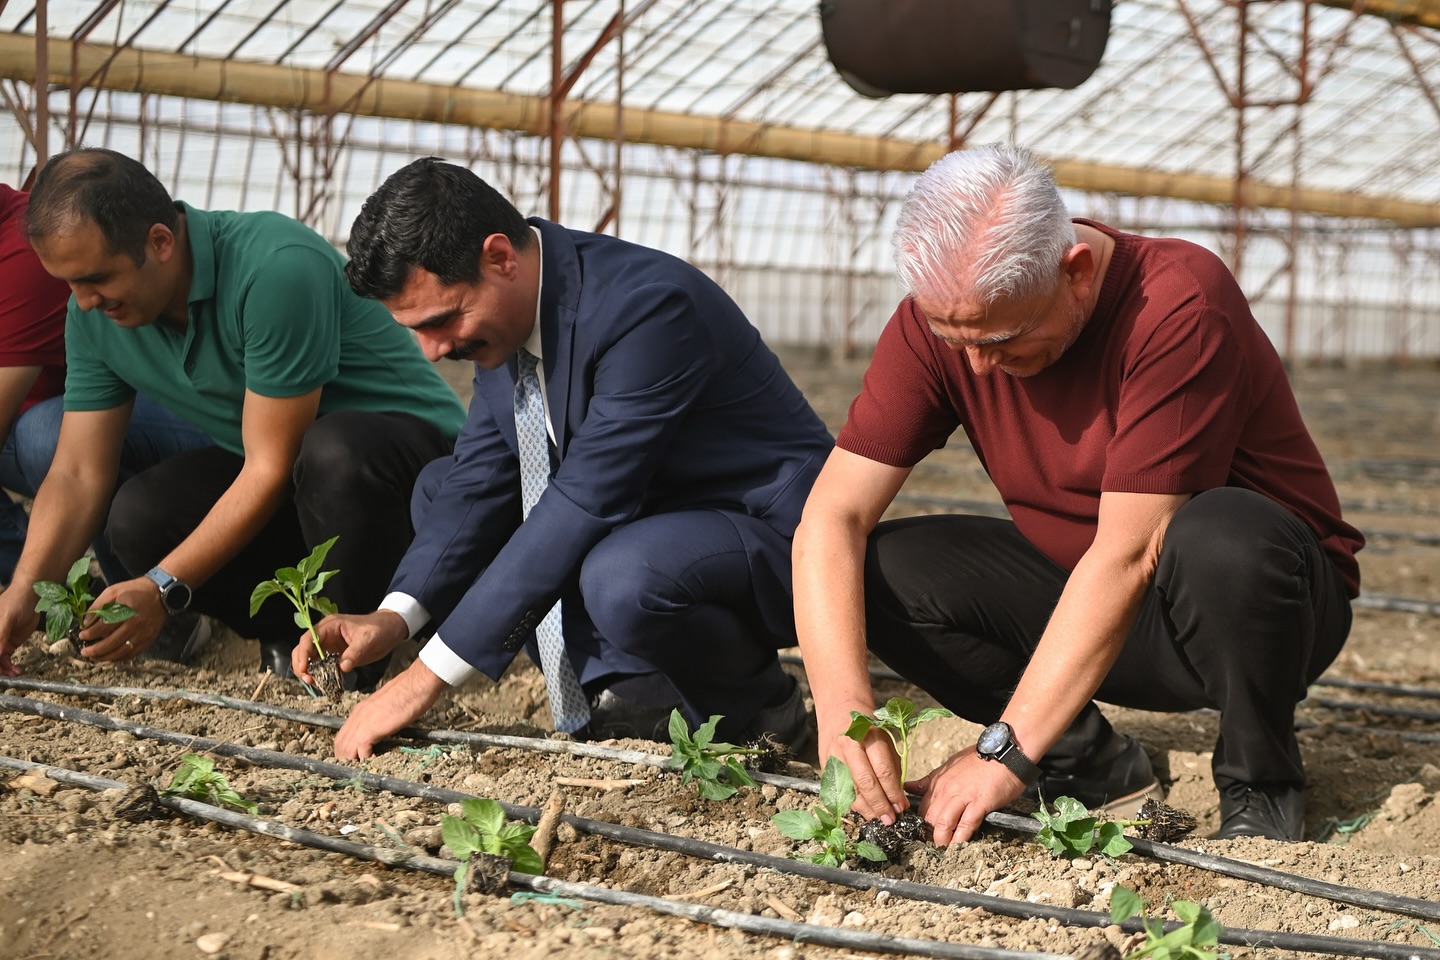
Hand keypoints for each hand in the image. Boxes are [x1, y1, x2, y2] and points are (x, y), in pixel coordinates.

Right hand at [0, 582, 41, 676]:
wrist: (32, 595)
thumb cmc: (15, 601)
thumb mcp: (6, 618)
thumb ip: (0, 637)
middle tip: (5, 675)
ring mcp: (0, 641)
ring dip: (4, 669)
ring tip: (14, 673)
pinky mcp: (10, 643)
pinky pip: (6, 659)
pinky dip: (10, 666)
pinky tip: (16, 670)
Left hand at [76, 577, 165, 661]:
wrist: (162, 594)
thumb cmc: (135, 590)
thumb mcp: (114, 591)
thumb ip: (98, 605)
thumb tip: (86, 622)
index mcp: (127, 610)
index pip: (104, 627)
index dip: (90, 633)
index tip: (82, 635)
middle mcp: (136, 624)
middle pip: (112, 643)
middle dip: (95, 649)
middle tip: (84, 651)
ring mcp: (143, 634)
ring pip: (122, 652)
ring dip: (105, 657)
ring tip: (94, 658)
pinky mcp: (148, 639)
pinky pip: (132, 653)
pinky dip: (119, 658)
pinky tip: (110, 657)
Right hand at [295, 610, 408, 683]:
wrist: (390, 630)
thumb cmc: (379, 629)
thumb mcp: (368, 639)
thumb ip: (355, 652)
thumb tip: (342, 667)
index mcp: (330, 625)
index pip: (308, 638)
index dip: (303, 653)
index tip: (304, 668)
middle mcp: (325, 634)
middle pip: (303, 649)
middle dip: (302, 664)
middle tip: (309, 680)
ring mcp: (329, 645)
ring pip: (309, 659)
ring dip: (308, 671)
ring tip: (315, 683)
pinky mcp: (334, 655)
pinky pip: (321, 665)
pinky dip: (319, 674)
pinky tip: (323, 683)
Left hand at [333, 660, 446, 758]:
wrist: (416, 684)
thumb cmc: (409, 692)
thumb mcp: (388, 705)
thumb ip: (380, 716)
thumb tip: (383, 726)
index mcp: (360, 711)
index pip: (342, 735)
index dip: (345, 749)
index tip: (354, 758)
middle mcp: (357, 716)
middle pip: (340, 745)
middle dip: (346, 759)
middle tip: (358, 766)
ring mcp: (362, 723)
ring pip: (346, 750)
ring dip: (354, 761)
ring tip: (364, 767)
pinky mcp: (371, 730)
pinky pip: (361, 751)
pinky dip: (365, 760)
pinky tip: (375, 760)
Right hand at [817, 705, 906, 822]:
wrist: (839, 714)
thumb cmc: (868, 730)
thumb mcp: (885, 741)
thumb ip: (891, 768)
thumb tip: (898, 799)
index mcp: (867, 736)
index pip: (883, 770)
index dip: (893, 792)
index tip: (902, 806)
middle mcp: (848, 747)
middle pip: (865, 783)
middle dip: (880, 805)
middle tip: (891, 819)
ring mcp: (833, 758)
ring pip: (850, 791)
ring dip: (867, 809)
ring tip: (880, 818)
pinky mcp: (824, 768)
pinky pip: (840, 792)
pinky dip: (854, 805)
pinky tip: (866, 811)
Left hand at [909, 746, 1025, 845]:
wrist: (1005, 751)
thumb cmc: (981, 758)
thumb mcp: (950, 765)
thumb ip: (930, 780)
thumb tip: (909, 786)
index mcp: (938, 780)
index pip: (922, 806)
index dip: (921, 822)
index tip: (923, 833)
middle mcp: (946, 789)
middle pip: (929, 817)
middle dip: (928, 834)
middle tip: (932, 846)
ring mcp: (962, 796)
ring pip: (943, 823)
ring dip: (941, 840)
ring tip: (942, 850)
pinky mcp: (979, 803)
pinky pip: (965, 825)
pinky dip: (960, 838)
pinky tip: (958, 847)